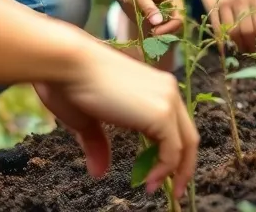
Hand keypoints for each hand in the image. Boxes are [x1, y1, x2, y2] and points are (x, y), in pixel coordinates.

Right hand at [34, 42, 197, 197]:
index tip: (159, 175)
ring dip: (174, 172)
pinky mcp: (161, 113)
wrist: (67, 65)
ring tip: (155, 189)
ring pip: (186, 144)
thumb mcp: (87, 121)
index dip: (172, 153)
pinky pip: (173, 151)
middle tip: (173, 191)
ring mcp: (167, 99)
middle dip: (183, 166)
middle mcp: (167, 90)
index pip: (176, 124)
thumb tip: (99, 171)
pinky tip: (148, 182)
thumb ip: (99, 143)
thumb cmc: (70, 85)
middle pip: (188, 135)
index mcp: (153, 86)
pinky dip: (165, 170)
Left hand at [105, 0, 183, 36]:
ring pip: (169, 26)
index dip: (170, 27)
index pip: (179, 14)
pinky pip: (159, 26)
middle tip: (150, 37)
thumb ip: (147, 7)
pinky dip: (154, 33)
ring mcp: (162, 6)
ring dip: (160, 34)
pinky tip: (145, 36)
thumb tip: (158, 23)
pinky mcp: (154, 12)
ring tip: (147, 38)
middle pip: (176, 22)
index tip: (154, 33)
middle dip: (166, 32)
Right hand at [195, 0, 255, 52]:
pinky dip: (221, 40)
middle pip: (247, 29)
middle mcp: (241, 0)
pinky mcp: (212, 6)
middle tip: (250, 54)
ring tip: (239, 52)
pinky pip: (217, 27)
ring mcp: (225, 3)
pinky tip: (224, 48)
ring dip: (236, 44)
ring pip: (232, 30)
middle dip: (250, 45)